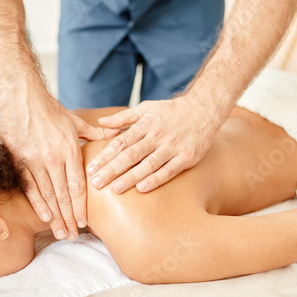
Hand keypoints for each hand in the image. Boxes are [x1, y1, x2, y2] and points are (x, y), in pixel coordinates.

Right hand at [0, 95, 118, 239]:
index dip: (81, 207)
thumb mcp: (76, 121)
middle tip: (72, 236)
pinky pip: (29, 186)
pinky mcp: (19, 161)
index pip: (78, 186)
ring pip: (47, 195)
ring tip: (60, 233)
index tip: (85, 223)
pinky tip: (44, 217)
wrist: (22, 98)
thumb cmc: (51, 110)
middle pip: (63, 195)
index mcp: (70, 150)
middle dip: (69, 218)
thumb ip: (96, 133)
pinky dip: (37, 203)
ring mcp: (35, 161)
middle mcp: (53, 158)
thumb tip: (117, 136)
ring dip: (54, 216)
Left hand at [86, 97, 221, 193]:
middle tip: (96, 183)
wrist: (204, 108)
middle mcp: (157, 136)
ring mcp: (172, 147)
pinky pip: (169, 170)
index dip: (105, 156)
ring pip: (148, 164)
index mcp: (145, 125)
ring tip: (115, 189)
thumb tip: (101, 122)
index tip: (91, 168)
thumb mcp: (146, 108)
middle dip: (112, 169)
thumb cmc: (171, 111)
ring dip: (131, 177)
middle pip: (130, 155)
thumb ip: (123, 117)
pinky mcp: (186, 157)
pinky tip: (142, 188)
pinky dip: (156, 179)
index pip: (120, 143)